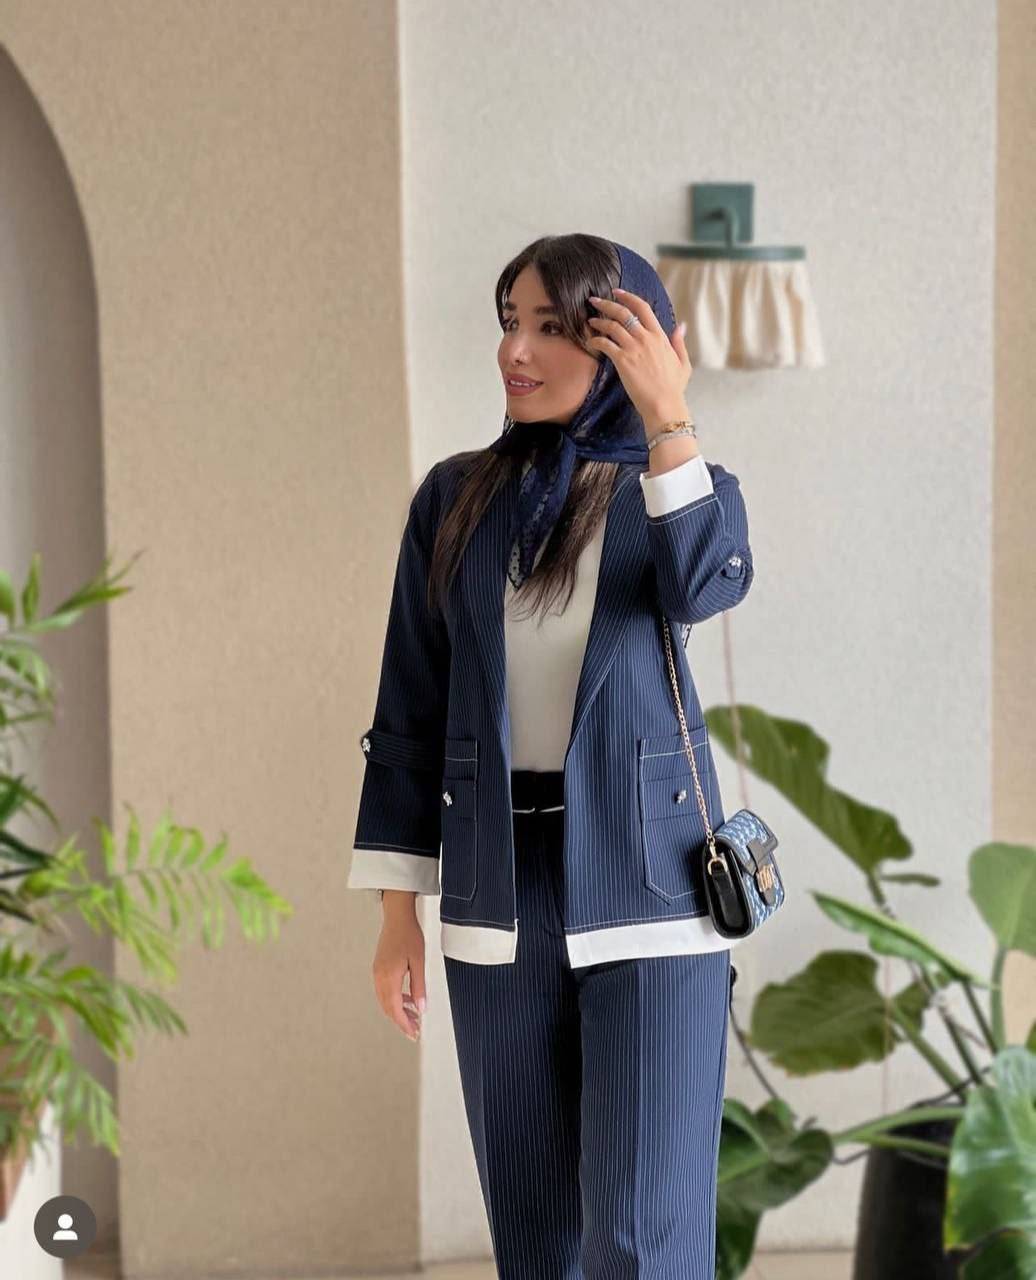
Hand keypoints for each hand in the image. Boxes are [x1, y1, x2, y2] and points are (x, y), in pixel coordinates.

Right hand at [373, 909, 426, 1041]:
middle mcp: (379, 977)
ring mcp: (377, 972)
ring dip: (398, 1011)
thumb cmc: (408, 935)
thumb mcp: (418, 962)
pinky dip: (394, 999)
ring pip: (385, 1000)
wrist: (397, 917)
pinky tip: (406, 999)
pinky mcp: (379, 968)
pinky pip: (384, 990)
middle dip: (401, 1021)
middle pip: (388, 1007)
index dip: (404, 1024)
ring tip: (413, 1016)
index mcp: (388, 977)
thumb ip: (419, 986)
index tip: (413, 1033)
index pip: (395, 1009)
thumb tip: (421, 1008)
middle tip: (414, 1029)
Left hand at [587, 287, 692, 427]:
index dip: (628, 297)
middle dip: (607, 303)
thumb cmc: (674, 387)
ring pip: (612, 326)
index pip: (643, 307)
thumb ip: (679, 342)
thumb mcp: (683, 362)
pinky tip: (590, 342)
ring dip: (598, 321)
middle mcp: (646, 338)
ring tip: (590, 321)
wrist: (664, 405)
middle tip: (594, 301)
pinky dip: (595, 340)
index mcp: (660, 336)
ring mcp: (633, 348)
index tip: (617, 292)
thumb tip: (681, 326)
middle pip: (623, 312)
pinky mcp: (622, 360)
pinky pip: (605, 344)